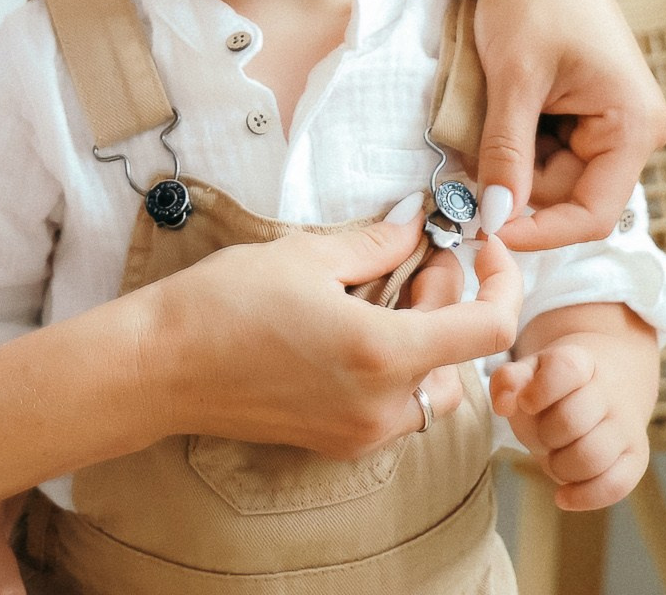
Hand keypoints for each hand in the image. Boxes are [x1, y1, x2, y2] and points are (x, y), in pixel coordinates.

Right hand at [132, 209, 521, 460]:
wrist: (161, 367)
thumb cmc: (223, 306)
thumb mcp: (306, 255)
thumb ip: (378, 242)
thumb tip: (416, 223)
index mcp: (385, 354)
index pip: (490, 328)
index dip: (504, 280)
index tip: (485, 247)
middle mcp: (383, 404)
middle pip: (462, 352)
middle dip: (450, 295)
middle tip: (415, 253)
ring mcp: (362, 431)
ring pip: (435, 383)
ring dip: (429, 335)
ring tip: (385, 291)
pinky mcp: (339, 441)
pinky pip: (399, 405)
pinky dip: (399, 364)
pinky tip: (359, 325)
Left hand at [462, 0, 665, 250]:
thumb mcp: (514, 80)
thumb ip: (506, 155)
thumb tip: (494, 220)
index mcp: (636, 126)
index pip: (591, 214)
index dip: (537, 231)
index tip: (482, 229)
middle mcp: (632, 130)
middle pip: (565, 196)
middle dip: (513, 185)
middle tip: (462, 162)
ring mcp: (607, 121)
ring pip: (547, 175)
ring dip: (506, 161)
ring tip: (479, 117)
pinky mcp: (580, 110)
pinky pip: (541, 149)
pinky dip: (509, 141)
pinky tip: (491, 108)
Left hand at [491, 315, 657, 511]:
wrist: (606, 388)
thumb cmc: (554, 390)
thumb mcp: (529, 374)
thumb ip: (508, 381)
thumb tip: (503, 404)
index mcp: (581, 363)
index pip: (566, 368)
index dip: (540, 389)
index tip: (527, 403)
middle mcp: (610, 393)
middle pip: (572, 420)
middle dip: (545, 435)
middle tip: (543, 435)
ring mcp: (627, 425)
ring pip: (592, 457)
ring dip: (561, 466)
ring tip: (555, 459)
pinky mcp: (636, 457)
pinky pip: (616, 485)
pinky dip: (585, 496)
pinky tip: (563, 496)